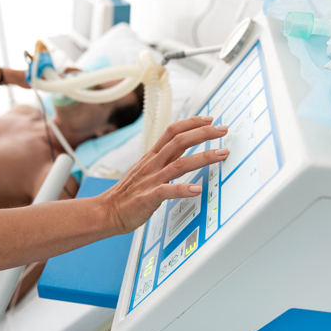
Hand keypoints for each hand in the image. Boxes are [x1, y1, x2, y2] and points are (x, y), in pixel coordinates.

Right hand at [100, 116, 228, 233]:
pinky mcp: (148, 197)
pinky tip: (197, 190)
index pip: (172, 131)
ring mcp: (151, 180)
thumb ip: (163, 159)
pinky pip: (167, 191)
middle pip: (179, 141)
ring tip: (221, 154)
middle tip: (222, 130)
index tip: (210, 119)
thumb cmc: (128, 193)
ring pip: (179, 164)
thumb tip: (182, 148)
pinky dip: (183, 189)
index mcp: (152, 156)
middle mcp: (153, 164)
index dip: (192, 123)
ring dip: (202, 157)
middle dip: (203, 133)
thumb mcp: (145, 169)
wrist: (107, 211)